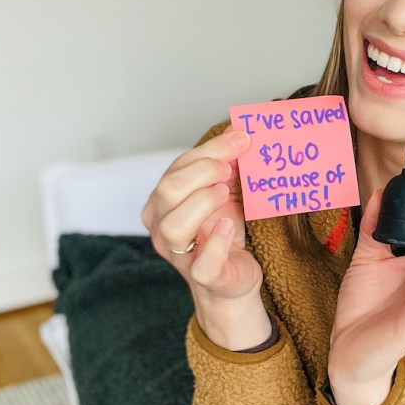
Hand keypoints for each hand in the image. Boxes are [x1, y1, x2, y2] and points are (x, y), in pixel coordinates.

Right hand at [141, 128, 270, 349]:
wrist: (235, 277)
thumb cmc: (225, 231)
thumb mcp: (226, 191)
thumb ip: (228, 161)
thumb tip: (240, 127)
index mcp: (164, 201)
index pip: (178, 167)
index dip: (210, 149)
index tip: (242, 138)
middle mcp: (162, 226)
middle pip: (168, 190)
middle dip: (203, 171)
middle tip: (231, 167)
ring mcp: (179, 254)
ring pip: (173, 226)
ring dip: (201, 202)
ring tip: (224, 193)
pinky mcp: (203, 276)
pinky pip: (202, 262)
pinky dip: (216, 240)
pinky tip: (228, 225)